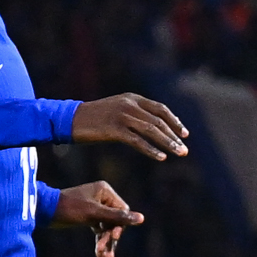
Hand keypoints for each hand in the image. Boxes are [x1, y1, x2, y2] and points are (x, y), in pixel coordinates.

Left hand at [53, 180, 143, 256]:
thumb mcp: (94, 214)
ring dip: (105, 242)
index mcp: (105, 191)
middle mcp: (102, 198)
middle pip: (115, 221)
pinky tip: (100, 254)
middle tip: (106, 254)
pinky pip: (99, 230)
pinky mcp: (88, 217)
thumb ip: (118, 217)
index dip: (119, 226)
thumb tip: (142, 218)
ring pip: (107, 227)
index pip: (122, 211)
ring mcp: (95, 208)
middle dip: (110, 238)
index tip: (114, 238)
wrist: (44, 211)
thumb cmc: (69, 208)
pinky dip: (99, 241)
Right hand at [71, 94, 186, 160]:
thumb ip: (135, 114)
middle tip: (184, 150)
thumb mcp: (117, 109)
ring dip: (168, 143)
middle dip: (174, 136)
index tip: (185, 134)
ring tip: (179, 154)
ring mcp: (122, 116)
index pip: (160, 109)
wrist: (71, 119)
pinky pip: (137, 141)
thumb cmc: (94, 118)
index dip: (174, 121)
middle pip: (159, 121)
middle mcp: (129, 105)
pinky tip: (161, 157)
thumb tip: (153, 126)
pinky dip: (151, 150)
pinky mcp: (114, 129)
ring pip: (151, 130)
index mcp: (132, 98)